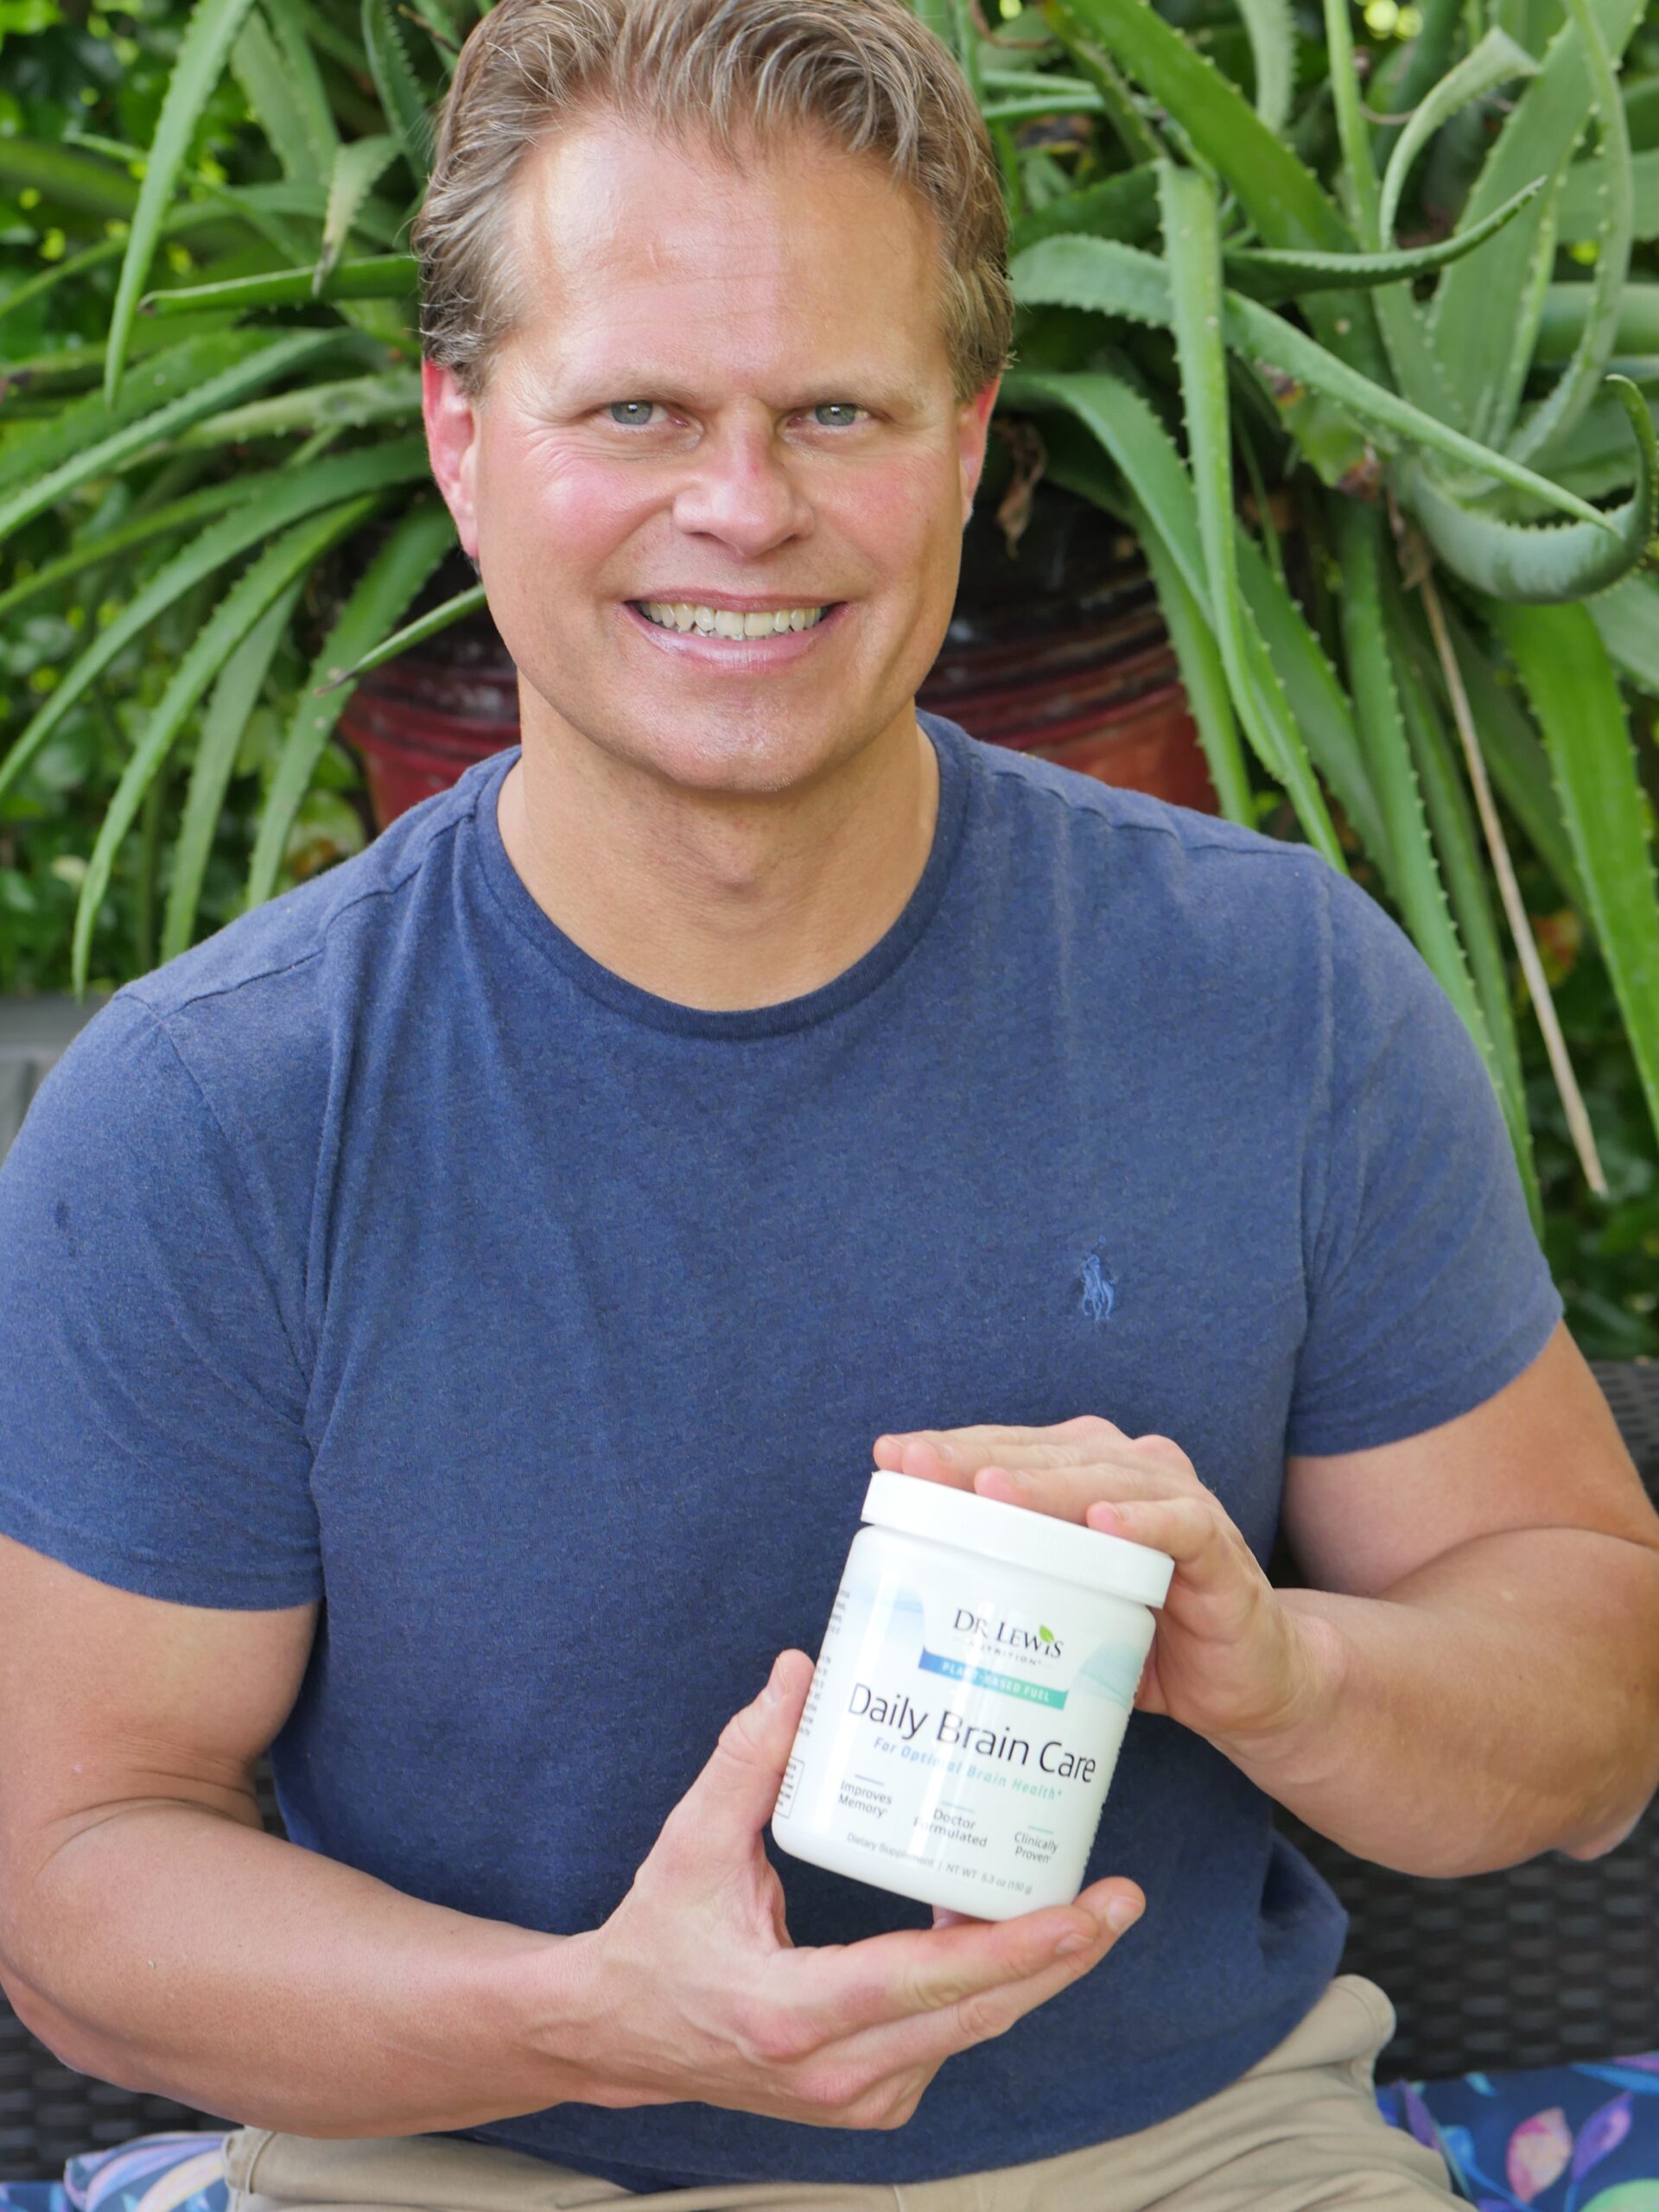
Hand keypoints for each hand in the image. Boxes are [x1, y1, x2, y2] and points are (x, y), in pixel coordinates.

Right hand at [556, 1651, 1145, 2129]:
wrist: (618, 2036)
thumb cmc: (656, 1938)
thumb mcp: (691, 1843)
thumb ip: (748, 1758)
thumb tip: (800, 1672)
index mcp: (791, 2012)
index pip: (927, 1981)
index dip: (1015, 1947)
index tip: (1084, 1911)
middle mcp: (834, 2072)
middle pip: (976, 2015)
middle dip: (1060, 1956)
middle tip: (1121, 1898)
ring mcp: (855, 2100)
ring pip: (971, 2033)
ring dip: (1030, 1973)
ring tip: (1088, 1908)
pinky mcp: (865, 2102)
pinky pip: (948, 2043)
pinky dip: (984, 1992)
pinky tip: (1010, 1935)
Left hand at [871, 1416, 1338, 1756]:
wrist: (1250, 1683)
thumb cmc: (1144, 1640)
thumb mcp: (1064, 1610)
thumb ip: (1009, 1590)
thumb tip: (910, 1608)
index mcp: (1084, 1473)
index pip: (1007, 1449)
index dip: (950, 1448)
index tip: (890, 1454)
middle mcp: (1129, 1471)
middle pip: (1044, 1456)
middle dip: (976, 1458)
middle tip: (918, 1465)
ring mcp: (1178, 1504)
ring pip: (1102, 1479)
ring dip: (1045, 1486)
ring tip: (988, 1493)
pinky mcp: (1219, 1551)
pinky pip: (1180, 1525)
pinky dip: (1143, 1523)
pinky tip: (1103, 1526)